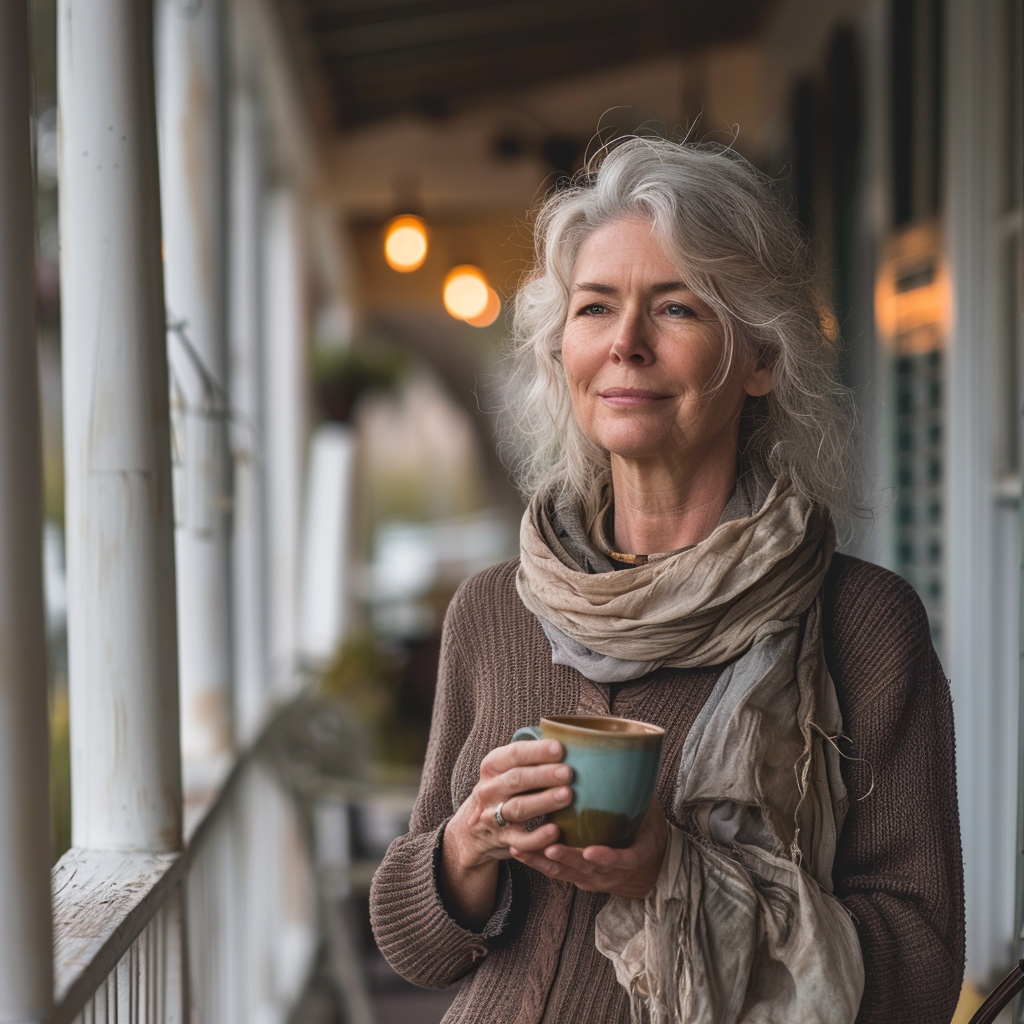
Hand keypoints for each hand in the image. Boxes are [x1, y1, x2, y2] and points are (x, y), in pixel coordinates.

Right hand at [440, 738, 573, 927]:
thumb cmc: (503, 791)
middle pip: (517, 779)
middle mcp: (490, 789)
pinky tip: (556, 831)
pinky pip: (521, 841)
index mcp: (492, 766)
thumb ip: (529, 759)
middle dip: (543, 775)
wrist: (473, 830)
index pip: (514, 754)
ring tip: (567, 795)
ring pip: (519, 808)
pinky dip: (538, 837)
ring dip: (544, 801)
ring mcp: (494, 816)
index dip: (536, 751)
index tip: (560, 748)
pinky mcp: (504, 840)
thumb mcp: (505, 771)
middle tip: (568, 772)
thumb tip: (570, 742)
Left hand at [509, 796, 668, 899]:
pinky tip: (520, 851)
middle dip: (569, 859)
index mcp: (637, 854)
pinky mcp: (580, 878)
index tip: (592, 851)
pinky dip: (539, 863)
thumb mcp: (651, 812)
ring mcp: (596, 878)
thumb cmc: (647, 829)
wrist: (648, 863)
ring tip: (525, 848)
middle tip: (550, 848)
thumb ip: (639, 790)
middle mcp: (614, 872)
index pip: (625, 860)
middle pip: (590, 871)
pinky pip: (558, 873)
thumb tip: (630, 752)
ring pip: (569, 874)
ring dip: (546, 862)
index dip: (609, 857)